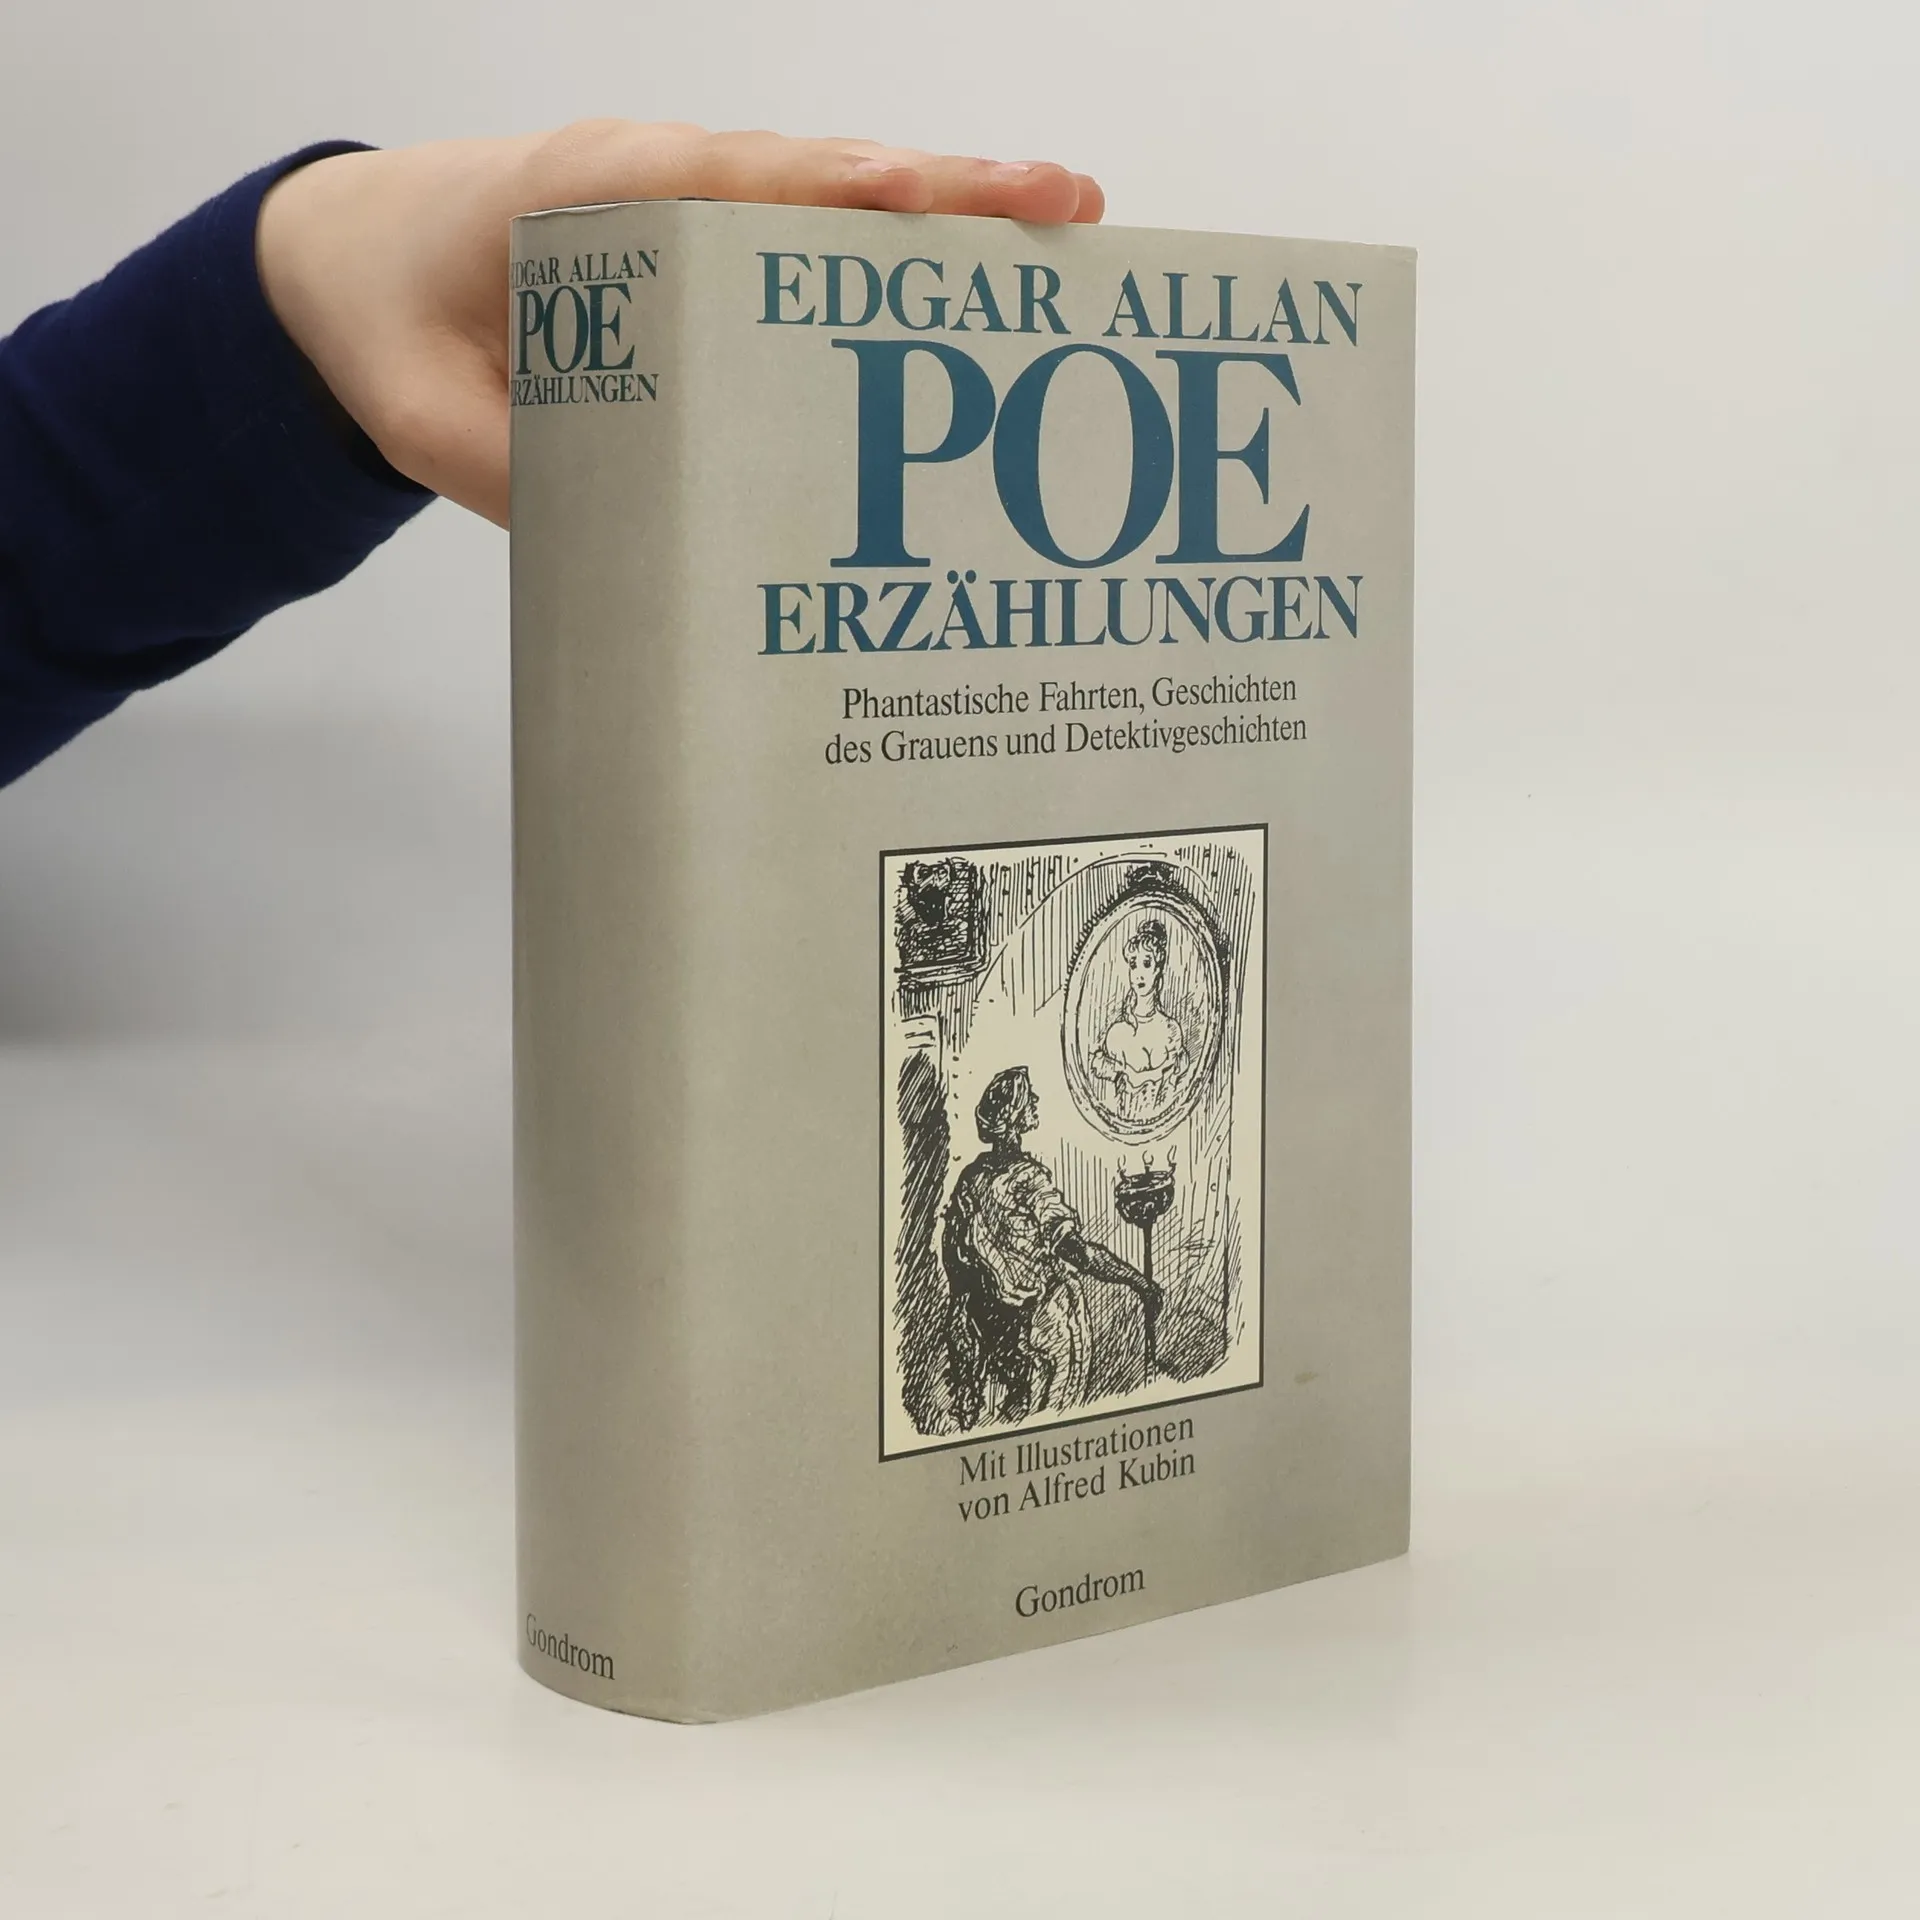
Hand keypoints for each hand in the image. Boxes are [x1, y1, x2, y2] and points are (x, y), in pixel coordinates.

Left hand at [255, 124, 1104, 525]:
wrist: (357, 264)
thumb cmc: (389, 321)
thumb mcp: (422, 417)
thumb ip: (518, 468)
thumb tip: (653, 539)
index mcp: (584, 195)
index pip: (720, 178)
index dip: (820, 188)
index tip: (909, 197)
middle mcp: (659, 179)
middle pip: (816, 174)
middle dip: (941, 192)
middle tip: (1064, 206)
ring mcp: (696, 205)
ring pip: (835, 200)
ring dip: (947, 219)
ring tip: (1068, 238)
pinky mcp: (712, 246)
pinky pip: (814, 241)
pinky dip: (900, 258)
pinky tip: (977, 296)